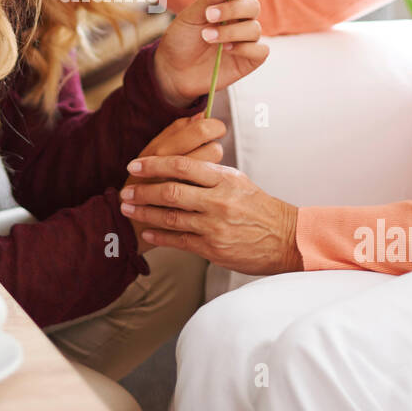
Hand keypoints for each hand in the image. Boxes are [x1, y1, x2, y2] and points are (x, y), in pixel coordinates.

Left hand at [119, 156, 302, 275]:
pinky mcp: (212, 248)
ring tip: (128, 208)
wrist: (286, 238)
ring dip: (144, 212)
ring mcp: (214, 226)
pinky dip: (159, 236)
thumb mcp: (238, 181)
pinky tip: (146, 231)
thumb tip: (180, 162)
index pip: (182, 165)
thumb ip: (210, 172)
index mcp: (224, 179)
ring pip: (170, 217)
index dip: (154, 164)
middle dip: (143, 190)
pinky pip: (179, 240)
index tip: (135, 165)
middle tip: (125, 190)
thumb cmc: (259, 208)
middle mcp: (218, 201)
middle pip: (171, 191)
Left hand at [152, 0, 267, 107]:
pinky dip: (245, 48)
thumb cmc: (182, 40)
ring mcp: (246, 40)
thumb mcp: (190, 16)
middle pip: (253, 6)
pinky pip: (261, 50)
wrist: (172, 70)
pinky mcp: (249, 60)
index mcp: (227, 4)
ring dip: (231, 32)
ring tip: (207, 37)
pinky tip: (226, 51)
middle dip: (233, 10)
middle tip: (209, 16)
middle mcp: (240, 20)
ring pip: (255, 29)